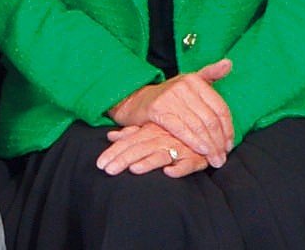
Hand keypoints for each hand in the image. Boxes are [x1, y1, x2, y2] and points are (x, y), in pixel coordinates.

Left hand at [97, 122, 213, 177]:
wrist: (204, 131)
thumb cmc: (172, 133)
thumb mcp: (150, 131)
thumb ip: (131, 134)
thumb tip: (111, 136)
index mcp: (149, 132)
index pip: (128, 142)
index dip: (114, 152)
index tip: (100, 164)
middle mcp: (162, 139)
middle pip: (140, 148)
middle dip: (123, 159)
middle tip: (108, 170)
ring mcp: (179, 147)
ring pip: (161, 155)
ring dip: (148, 163)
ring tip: (134, 170)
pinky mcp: (196, 157)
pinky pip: (188, 163)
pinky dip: (179, 168)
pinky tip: (169, 173)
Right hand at [108, 59, 233, 165]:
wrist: (136, 101)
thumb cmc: (168, 96)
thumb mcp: (189, 82)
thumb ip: (210, 73)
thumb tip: (229, 63)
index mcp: (194, 80)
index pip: (220, 107)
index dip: (228, 128)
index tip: (230, 144)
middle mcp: (183, 86)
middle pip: (210, 119)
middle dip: (219, 141)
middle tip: (222, 157)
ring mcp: (170, 97)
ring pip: (198, 126)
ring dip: (209, 146)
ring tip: (215, 159)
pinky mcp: (158, 110)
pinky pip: (181, 129)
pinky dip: (194, 142)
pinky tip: (201, 151)